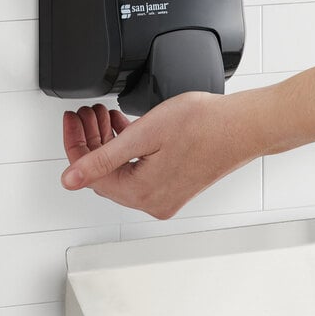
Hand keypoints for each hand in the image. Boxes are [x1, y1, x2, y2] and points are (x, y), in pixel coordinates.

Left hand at [61, 92, 255, 219]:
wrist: (245, 126)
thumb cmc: (206, 125)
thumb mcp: (145, 134)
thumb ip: (103, 158)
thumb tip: (69, 180)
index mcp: (142, 192)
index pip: (91, 172)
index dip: (75, 143)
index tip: (71, 120)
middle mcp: (153, 201)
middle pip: (106, 173)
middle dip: (92, 140)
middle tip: (87, 114)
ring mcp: (167, 195)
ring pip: (124, 170)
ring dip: (110, 143)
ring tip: (105, 115)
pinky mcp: (178, 185)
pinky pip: (142, 171)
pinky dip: (130, 150)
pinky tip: (127, 128)